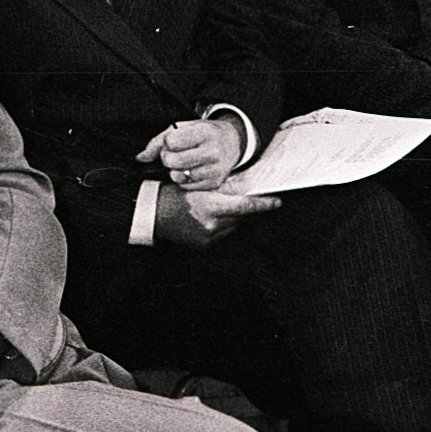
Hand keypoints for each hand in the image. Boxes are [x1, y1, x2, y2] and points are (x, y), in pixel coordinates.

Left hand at [136, 118, 242, 190]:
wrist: (232, 143)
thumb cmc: (203, 134)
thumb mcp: (184, 128)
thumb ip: (159, 141)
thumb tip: (140, 158)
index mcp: (204, 132)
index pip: (171, 141)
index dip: (167, 142)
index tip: (174, 141)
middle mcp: (213, 151)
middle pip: (173, 161)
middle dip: (167, 158)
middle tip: (174, 154)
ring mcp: (215, 170)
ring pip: (178, 176)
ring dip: (175, 170)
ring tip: (184, 162)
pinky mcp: (214, 184)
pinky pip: (186, 186)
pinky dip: (184, 180)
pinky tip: (191, 170)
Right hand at [154, 184, 280, 247]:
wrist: (153, 215)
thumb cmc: (173, 195)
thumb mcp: (198, 186)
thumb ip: (223, 189)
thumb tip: (245, 188)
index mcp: (211, 207)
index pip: (245, 206)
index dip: (263, 204)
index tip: (277, 201)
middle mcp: (212, 225)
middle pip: (240, 217)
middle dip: (244, 208)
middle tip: (243, 199)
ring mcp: (208, 237)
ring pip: (233, 225)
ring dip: (232, 217)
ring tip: (219, 206)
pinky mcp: (204, 245)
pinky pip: (222, 233)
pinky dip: (221, 225)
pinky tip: (211, 217)